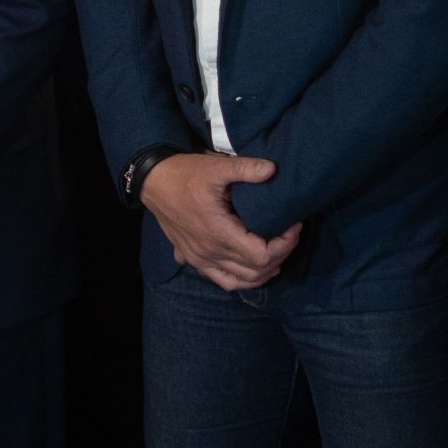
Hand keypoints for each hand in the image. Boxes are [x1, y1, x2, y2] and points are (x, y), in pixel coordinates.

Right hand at [139, 153, 302, 290]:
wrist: (153, 181)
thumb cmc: (185, 173)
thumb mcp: (216, 166)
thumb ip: (245, 169)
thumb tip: (273, 169)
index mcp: (219, 232)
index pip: (262, 255)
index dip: (285, 245)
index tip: (294, 226)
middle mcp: (210, 251)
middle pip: (256, 270)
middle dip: (280, 255)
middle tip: (290, 235)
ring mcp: (200, 259)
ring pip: (241, 281)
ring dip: (264, 272)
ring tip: (278, 253)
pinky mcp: (192, 258)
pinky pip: (222, 280)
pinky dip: (242, 280)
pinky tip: (251, 269)